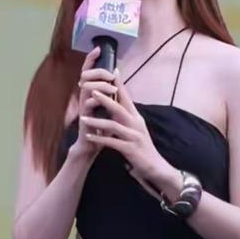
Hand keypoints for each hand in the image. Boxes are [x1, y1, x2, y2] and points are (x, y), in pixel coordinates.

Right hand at [71, 45, 118, 159]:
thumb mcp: (109, 108)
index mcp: (91, 93)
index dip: (91, 59)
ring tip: (112, 88)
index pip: (89, 71)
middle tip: (110, 75)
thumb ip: (111, 94)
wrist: (92, 145)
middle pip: (85, 75)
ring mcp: (82, 106)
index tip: (98, 49)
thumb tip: (118, 79)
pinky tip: (102, 100)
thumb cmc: (101, 127)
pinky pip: (86, 103)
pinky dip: (94, 100)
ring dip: (100, 85)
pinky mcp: (83, 116)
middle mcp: (84, 96)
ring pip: (86, 86)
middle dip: (98, 71)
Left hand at [79, 70, 171, 196]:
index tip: (113, 71)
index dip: (121, 84)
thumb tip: (116, 107)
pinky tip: (89, 136)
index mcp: (137, 118)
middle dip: (105, 99)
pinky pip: (112, 142)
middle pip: (120, 108)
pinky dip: (99, 139)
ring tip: (83, 118)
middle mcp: (136, 124)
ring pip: (114, 125)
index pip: (128, 98)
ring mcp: (134, 136)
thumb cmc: (143, 149)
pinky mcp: (130, 149)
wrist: (156, 168)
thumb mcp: (136, 130)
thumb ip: (127, 119)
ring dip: (97, 121)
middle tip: (92, 91)